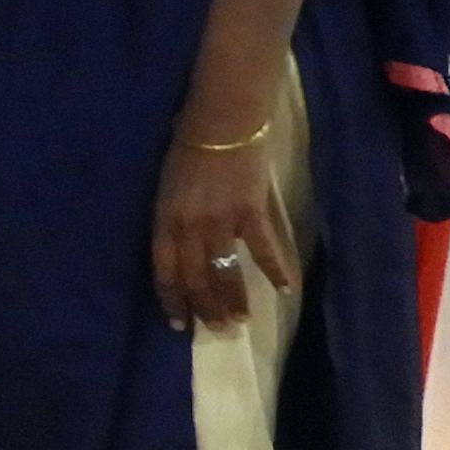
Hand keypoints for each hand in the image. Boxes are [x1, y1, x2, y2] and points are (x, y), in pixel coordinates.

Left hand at [152, 123, 300, 332]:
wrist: (220, 119)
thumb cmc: (187, 147)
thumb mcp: (166, 187)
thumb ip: (172, 219)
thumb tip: (179, 250)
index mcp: (164, 220)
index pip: (165, 272)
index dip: (172, 301)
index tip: (179, 325)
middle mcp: (190, 227)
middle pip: (196, 278)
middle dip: (205, 308)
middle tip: (217, 329)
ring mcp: (221, 220)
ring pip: (226, 271)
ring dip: (234, 299)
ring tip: (241, 321)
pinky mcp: (251, 211)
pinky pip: (264, 248)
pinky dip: (277, 269)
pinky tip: (285, 289)